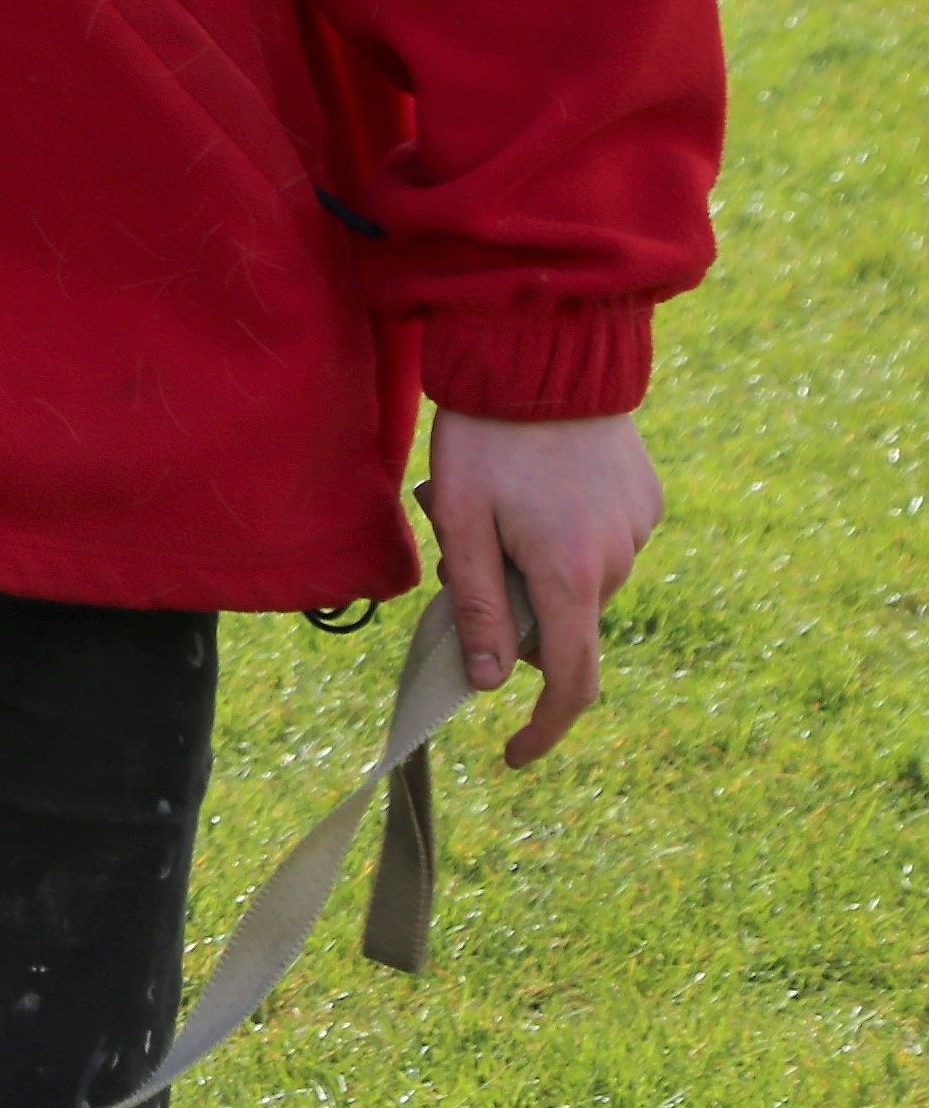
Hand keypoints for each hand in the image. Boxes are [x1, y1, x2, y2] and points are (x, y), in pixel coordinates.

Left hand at [418, 408, 664, 764]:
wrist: (546, 352)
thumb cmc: (486, 437)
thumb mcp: (460, 520)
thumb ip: (479, 605)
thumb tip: (490, 684)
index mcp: (570, 574)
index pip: (570, 680)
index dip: (544, 728)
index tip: (512, 754)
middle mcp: (617, 561)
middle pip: (561, 624)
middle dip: (513, 610)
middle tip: (461, 551)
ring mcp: (639, 529)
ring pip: (577, 581)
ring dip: (535, 566)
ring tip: (491, 500)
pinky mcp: (646, 499)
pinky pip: (599, 541)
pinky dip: (562, 535)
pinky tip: (533, 483)